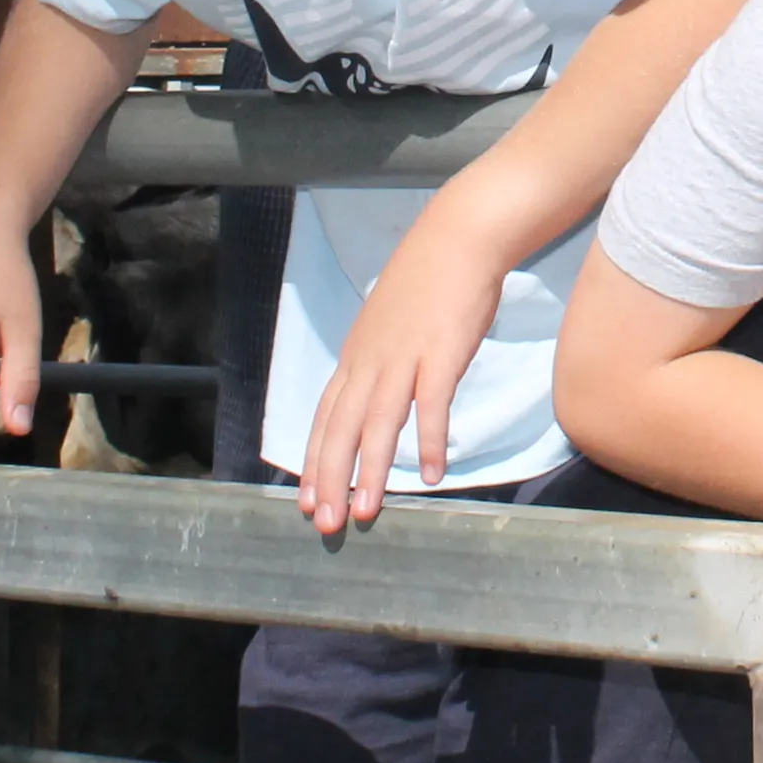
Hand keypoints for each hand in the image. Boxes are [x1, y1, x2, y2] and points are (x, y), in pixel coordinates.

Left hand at [297, 207, 506, 531]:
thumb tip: (376, 393)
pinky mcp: (441, 353)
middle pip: (341, 428)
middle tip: (325, 525)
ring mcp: (404, 357)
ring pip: (377, 423)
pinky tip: (429, 474)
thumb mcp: (388, 323)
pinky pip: (431, 405)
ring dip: (369, 471)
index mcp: (356, 356)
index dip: (314, 461)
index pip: (325, 417)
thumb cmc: (427, 281)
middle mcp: (371, 361)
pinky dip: (427, 440)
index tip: (305, 500)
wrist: (458, 238)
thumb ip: (378, 360)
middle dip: (330, 480)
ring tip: (364, 512)